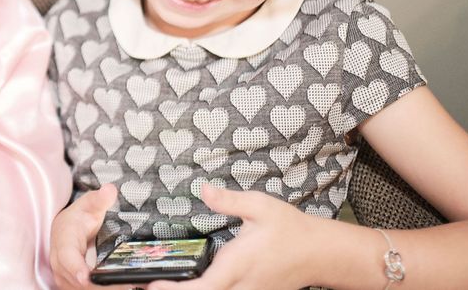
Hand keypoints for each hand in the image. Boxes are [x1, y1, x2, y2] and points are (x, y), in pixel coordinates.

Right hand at [50, 184, 135, 289]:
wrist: (65, 232)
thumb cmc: (78, 219)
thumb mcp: (88, 205)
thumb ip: (99, 199)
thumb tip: (109, 189)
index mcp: (63, 241)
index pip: (67, 256)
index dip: (75, 267)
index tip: (86, 275)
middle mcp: (60, 264)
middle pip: (77, 281)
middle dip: (100, 285)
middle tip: (127, 284)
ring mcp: (66, 279)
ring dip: (105, 289)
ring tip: (131, 286)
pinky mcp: (74, 287)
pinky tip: (126, 287)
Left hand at [147, 183, 320, 289]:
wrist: (319, 253)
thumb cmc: (289, 228)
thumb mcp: (260, 206)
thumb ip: (229, 200)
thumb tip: (203, 188)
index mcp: (239, 264)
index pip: (205, 287)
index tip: (154, 284)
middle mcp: (243, 286)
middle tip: (148, 284)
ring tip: (164, 284)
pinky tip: (191, 284)